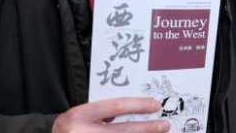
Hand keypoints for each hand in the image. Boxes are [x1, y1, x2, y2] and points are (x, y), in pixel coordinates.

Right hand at [52, 97, 168, 132]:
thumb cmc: (72, 126)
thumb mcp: (83, 114)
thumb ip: (104, 112)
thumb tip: (138, 110)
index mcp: (79, 115)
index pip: (116, 107)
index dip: (138, 105)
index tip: (156, 105)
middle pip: (122, 131)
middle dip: (146, 128)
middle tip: (164, 124)